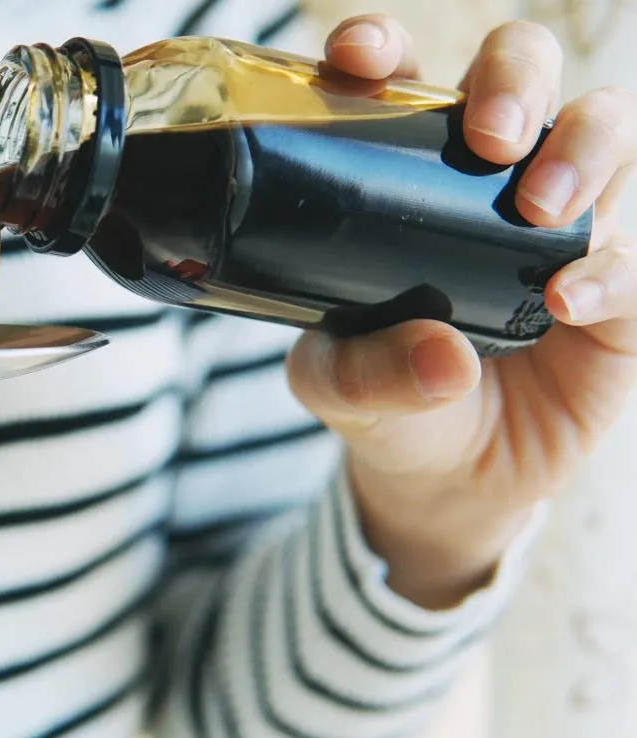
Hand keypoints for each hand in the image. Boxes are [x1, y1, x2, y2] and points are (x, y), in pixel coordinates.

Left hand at [286, 17, 636, 608]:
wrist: (446, 480)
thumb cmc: (383, 400)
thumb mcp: (337, 388)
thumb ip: (361, 369)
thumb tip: (441, 353)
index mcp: (407, 173)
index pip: (403, 81)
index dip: (385, 49)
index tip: (359, 59)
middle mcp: (492, 181)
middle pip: (525, 72)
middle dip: (514, 78)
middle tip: (490, 139)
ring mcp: (565, 227)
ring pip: (608, 130)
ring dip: (584, 148)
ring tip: (539, 208)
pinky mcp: (619, 292)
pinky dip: (612, 269)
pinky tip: (565, 300)